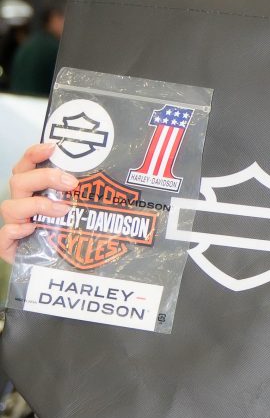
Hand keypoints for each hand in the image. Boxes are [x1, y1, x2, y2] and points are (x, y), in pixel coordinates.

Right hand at [0, 140, 76, 264]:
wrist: (61, 270)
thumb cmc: (70, 235)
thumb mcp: (79, 212)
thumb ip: (83, 196)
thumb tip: (111, 184)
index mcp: (32, 191)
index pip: (26, 166)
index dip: (35, 153)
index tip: (53, 147)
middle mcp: (20, 205)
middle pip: (19, 181)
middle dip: (44, 178)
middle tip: (71, 183)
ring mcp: (13, 225)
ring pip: (9, 206)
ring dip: (36, 205)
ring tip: (62, 211)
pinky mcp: (9, 247)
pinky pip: (4, 235)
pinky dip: (15, 230)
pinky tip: (31, 230)